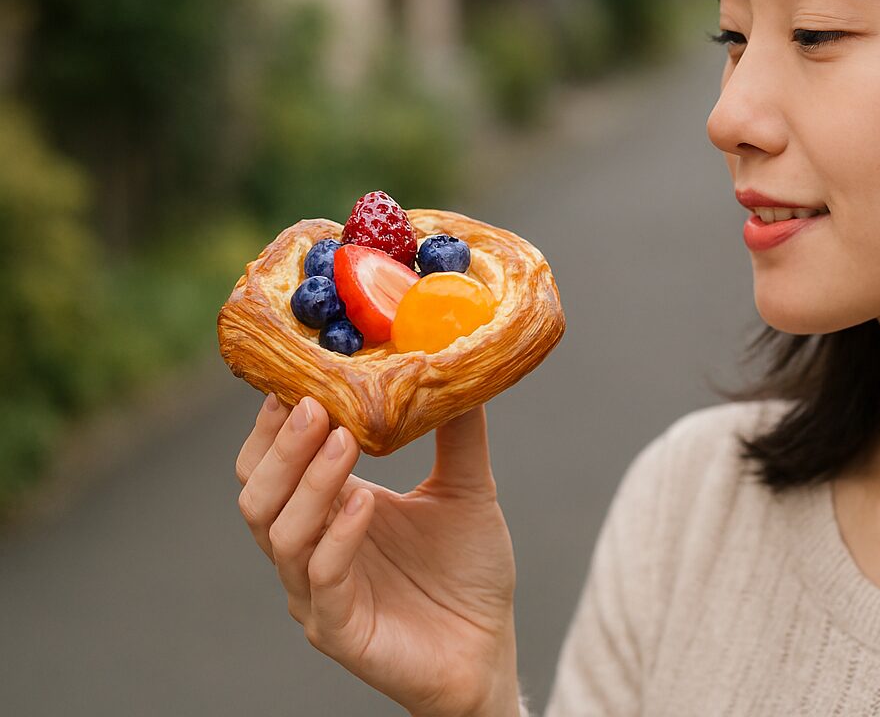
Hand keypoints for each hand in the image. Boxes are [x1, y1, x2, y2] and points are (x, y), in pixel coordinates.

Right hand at [235, 394, 519, 716]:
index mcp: (329, 509)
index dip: (275, 423)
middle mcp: (311, 549)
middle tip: (313, 404)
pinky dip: (339, 536)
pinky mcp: (340, 630)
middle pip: (258, 494)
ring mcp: (317, 592)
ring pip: (282, 534)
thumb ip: (458, 432)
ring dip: (310, 481)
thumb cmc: (469, 572)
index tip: (299, 374)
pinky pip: (323, 580)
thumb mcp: (467, 488)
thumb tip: (456, 364)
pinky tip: (364, 502)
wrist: (488, 648)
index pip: (273, 462)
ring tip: (343, 440)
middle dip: (281, 447)